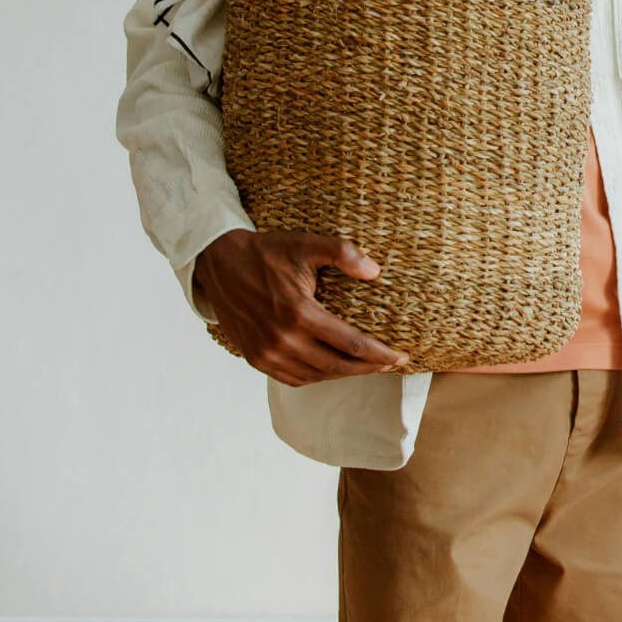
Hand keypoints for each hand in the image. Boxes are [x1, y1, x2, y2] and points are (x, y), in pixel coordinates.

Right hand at [193, 228, 410, 385]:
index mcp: (299, 314)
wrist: (219, 265)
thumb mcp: (306, 244)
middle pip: (338, 367)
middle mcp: (282, 340)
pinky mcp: (256, 359)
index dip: (381, 354)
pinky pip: (294, 378)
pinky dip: (318, 376)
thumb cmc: (266, 253)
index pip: (351, 344)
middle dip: (370, 368)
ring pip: (317, 376)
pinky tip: (333, 367)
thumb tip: (375, 271)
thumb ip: (342, 253)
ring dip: (345, 374)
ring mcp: (267, 354)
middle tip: (392, 364)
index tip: (403, 356)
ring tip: (368, 366)